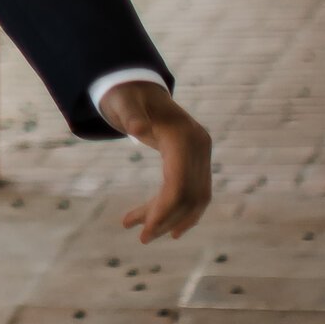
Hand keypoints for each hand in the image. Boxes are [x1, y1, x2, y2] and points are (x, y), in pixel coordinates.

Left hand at [100, 80, 212, 243]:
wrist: (138, 86)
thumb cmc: (126, 97)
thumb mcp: (122, 103)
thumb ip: (129, 115)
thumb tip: (136, 131)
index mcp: (183, 136)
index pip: (179, 184)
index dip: (164, 211)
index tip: (145, 232)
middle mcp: (199, 145)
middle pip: (189, 195)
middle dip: (167, 220)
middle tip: (142, 238)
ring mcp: (201, 152)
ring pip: (194, 197)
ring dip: (172, 218)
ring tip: (144, 233)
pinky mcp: (197, 158)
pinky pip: (194, 190)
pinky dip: (182, 210)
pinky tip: (168, 226)